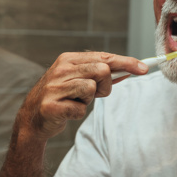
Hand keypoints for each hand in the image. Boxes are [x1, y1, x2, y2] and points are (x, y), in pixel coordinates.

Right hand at [16, 52, 146, 141]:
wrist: (32, 119)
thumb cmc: (60, 97)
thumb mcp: (78, 80)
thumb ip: (100, 75)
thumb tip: (128, 71)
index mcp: (67, 59)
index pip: (103, 57)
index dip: (126, 62)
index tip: (144, 69)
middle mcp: (61, 69)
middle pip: (102, 70)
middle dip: (105, 86)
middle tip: (93, 94)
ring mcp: (55, 87)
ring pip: (92, 89)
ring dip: (88, 101)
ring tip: (74, 101)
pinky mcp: (52, 106)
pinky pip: (80, 110)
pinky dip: (77, 113)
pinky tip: (66, 111)